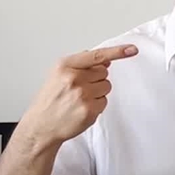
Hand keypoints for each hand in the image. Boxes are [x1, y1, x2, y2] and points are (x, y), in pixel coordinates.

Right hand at [22, 44, 138, 145]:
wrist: (42, 125)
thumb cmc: (50, 100)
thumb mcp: (58, 74)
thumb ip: (81, 64)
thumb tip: (104, 60)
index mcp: (65, 66)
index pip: (96, 55)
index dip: (117, 52)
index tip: (132, 49)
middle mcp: (73, 78)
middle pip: (104, 72)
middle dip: (95, 79)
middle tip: (79, 89)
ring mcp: (82, 95)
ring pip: (106, 87)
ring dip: (97, 93)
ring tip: (79, 100)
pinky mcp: (89, 110)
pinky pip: (104, 102)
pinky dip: (96, 106)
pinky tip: (81, 109)